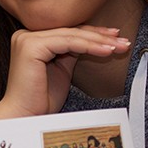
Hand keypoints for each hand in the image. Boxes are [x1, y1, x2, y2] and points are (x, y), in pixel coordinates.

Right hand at [0, 26, 130, 118]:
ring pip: (71, 35)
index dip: (93, 34)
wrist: (25, 116)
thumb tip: (93, 42)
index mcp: (31, 39)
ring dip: (99, 41)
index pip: (67, 31)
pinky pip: (68, 42)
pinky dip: (89, 46)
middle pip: (70, 31)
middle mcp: (26, 35)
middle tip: (123, 41)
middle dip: (100, 36)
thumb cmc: (40, 100)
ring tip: (118, 47)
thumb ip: (71, 53)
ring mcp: (27, 38)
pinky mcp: (31, 46)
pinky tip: (106, 51)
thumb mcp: (61, 71)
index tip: (115, 38)